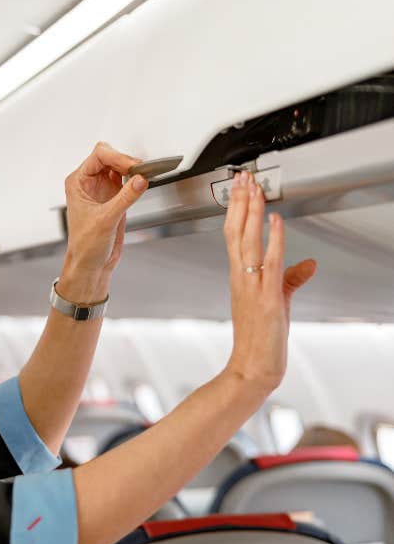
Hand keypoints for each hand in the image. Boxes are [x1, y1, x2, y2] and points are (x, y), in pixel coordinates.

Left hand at [62, 142, 147, 281]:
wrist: (91, 264)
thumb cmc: (85, 246)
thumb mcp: (105, 220)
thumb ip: (124, 198)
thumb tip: (140, 180)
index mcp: (78, 182)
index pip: (99, 156)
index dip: (117, 157)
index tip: (134, 166)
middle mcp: (89, 182)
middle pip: (110, 157)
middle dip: (127, 160)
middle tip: (142, 170)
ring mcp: (103, 188)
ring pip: (120, 166)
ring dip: (134, 169)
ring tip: (146, 175)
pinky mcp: (115, 197)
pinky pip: (128, 180)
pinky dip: (137, 179)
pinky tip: (144, 182)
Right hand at [223, 171, 316, 390]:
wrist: (253, 366)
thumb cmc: (260, 338)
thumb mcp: (278, 301)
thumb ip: (292, 279)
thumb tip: (309, 264)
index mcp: (240, 276)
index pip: (234, 235)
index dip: (237, 210)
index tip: (241, 189)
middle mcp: (241, 277)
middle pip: (235, 231)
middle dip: (240, 202)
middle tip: (242, 178)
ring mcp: (251, 285)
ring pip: (247, 240)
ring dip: (251, 212)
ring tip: (254, 189)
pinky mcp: (265, 296)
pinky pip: (269, 261)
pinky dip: (273, 239)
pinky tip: (276, 222)